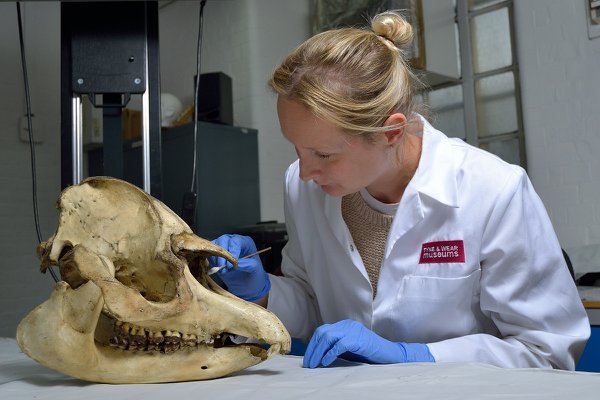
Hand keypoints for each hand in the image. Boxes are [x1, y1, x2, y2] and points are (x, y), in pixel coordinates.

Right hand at [208, 234, 269, 301]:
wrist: (247, 285)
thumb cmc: (253, 275)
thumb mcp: (255, 269)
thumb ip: (247, 264)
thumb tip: (236, 262)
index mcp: (245, 242)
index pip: (236, 241)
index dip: (233, 251)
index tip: (232, 264)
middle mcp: (233, 241)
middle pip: (223, 240)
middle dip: (223, 254)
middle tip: (224, 267)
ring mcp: (223, 247)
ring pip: (215, 245)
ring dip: (216, 258)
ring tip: (222, 271)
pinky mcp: (216, 255)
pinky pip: (209, 254)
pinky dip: (212, 261)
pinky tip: (218, 269)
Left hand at [303, 319, 433, 367]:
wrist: (391, 355)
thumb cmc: (369, 354)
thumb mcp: (349, 349)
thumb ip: (334, 347)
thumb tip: (316, 356)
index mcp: (344, 326)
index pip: (322, 331)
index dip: (312, 345)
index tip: (308, 359)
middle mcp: (347, 325)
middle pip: (322, 333)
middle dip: (313, 349)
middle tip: (308, 364)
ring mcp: (353, 330)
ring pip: (329, 337)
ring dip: (318, 352)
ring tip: (314, 365)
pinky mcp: (359, 339)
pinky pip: (340, 344)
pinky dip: (330, 353)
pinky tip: (325, 362)